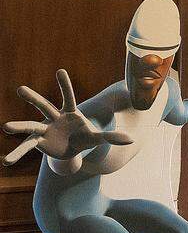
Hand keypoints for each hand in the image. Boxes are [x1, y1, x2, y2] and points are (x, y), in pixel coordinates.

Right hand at [2, 69, 132, 171]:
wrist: (70, 151)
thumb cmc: (84, 138)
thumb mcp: (97, 138)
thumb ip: (111, 137)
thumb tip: (131, 139)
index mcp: (70, 113)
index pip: (68, 96)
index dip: (65, 85)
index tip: (61, 70)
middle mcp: (54, 118)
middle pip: (44, 106)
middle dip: (33, 98)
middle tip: (20, 89)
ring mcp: (44, 129)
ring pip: (31, 125)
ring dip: (19, 126)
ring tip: (6, 126)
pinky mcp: (39, 142)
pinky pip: (27, 147)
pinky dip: (18, 154)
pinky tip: (7, 161)